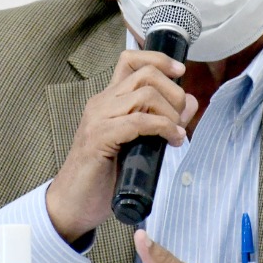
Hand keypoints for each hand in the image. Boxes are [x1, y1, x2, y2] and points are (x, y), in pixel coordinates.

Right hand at [46, 51, 196, 242]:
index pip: (130, 60)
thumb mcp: (138, 143)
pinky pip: (138, 121)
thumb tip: (190, 102)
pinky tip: (171, 140)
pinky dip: (162, 128)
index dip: (159, 59)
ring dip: (170, 113)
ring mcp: (98, 118)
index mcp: (108, 100)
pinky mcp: (100, 137)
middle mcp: (101, 102)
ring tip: (175, 134)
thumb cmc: (103, 176)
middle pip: (146, 74)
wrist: (72, 203)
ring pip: (145, 94)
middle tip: (181, 117)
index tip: (180, 71)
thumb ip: (162, 120)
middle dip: (174, 92)